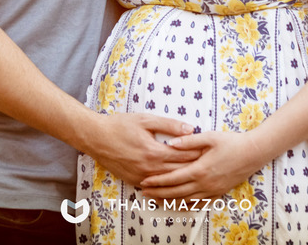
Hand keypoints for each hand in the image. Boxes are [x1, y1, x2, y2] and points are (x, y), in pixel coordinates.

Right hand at [83, 113, 201, 185]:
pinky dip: (168, 185)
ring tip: (197, 175)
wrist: (96, 138)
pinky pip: (155, 187)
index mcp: (155, 152)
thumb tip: (191, 128)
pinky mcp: (134, 181)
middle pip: (179, 171)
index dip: (199, 153)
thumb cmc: (120, 125)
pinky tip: (177, 184)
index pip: (184, 156)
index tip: (211, 151)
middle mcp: (150, 168)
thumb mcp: (146, 119)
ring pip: (169, 182)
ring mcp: (142, 177)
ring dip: (183, 178)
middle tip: (210, 164)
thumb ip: (169, 125)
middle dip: (195, 167)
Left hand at [138, 130, 264, 201]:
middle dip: (158, 193)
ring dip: (169, 201)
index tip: (144, 181)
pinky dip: (186, 206)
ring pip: (186, 201)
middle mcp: (204, 183)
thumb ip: (188, 141)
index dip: (157, 181)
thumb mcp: (209, 137)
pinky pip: (199, 204)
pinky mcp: (218, 193)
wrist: (253, 153)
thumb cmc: (231, 142)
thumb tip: (169, 144)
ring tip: (156, 200)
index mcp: (200, 169)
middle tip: (144, 192)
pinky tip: (178, 205)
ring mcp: (212, 190)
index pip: (173, 178)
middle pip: (176, 192)